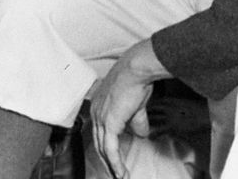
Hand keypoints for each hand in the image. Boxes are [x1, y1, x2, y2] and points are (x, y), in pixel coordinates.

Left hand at [91, 42, 160, 178]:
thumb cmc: (136, 79)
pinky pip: (111, 149)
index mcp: (99, 106)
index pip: (99, 132)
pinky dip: (116, 163)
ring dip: (112, 166)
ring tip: (120, 177)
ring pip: (104, 149)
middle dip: (107, 160)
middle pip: (99, 143)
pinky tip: (121, 172)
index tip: (113, 159)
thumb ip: (137, 120)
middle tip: (114, 173)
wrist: (136, 69)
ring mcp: (101, 118)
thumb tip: (141, 134)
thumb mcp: (136, 104)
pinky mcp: (109, 124)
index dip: (106, 147)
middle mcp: (96, 113)